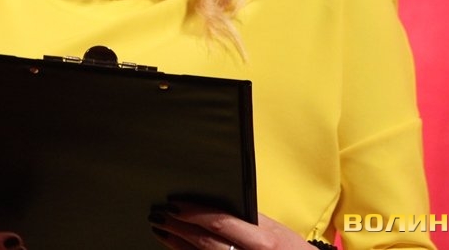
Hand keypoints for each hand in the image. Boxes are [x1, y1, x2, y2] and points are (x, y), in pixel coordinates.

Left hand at [148, 201, 313, 249]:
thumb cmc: (290, 249)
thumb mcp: (274, 228)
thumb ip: (247, 218)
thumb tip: (216, 203)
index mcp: (261, 240)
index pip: (220, 223)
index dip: (194, 213)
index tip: (174, 204)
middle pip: (205, 243)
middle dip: (178, 228)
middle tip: (158, 215)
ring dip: (178, 244)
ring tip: (161, 230)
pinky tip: (178, 248)